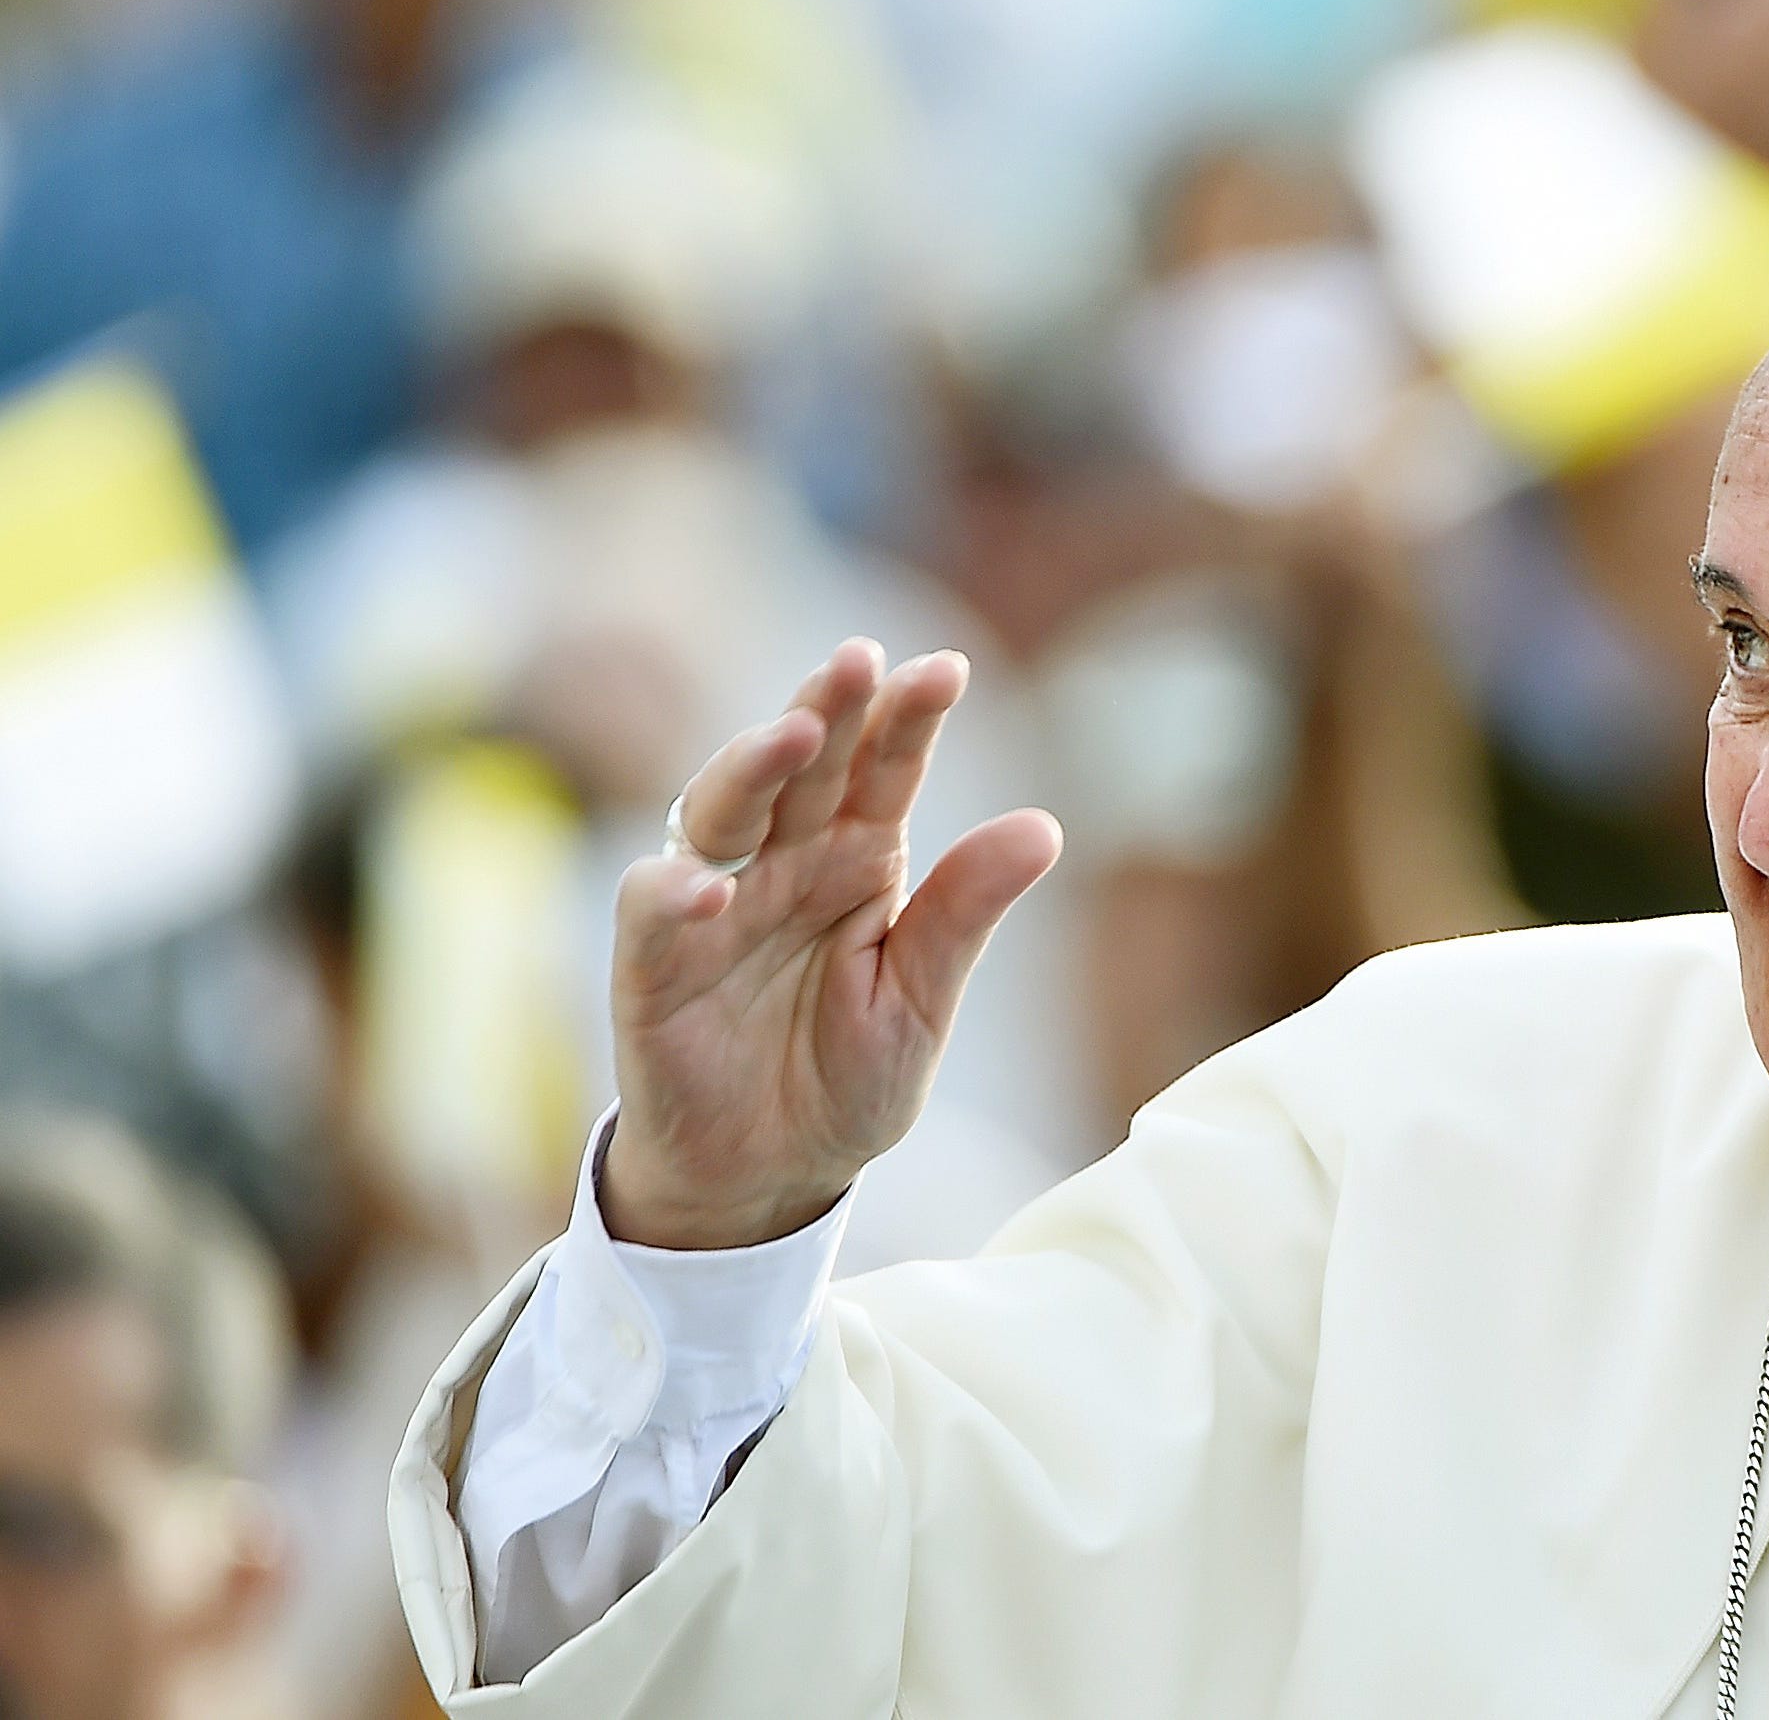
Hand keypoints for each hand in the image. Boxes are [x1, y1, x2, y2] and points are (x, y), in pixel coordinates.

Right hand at [600, 641, 1062, 1248]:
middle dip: (829, 710)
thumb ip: (964, 916)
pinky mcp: (653, 968)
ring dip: (752, 766)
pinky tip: (706, 886)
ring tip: (793, 734)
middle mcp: (785, 864)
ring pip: (722, 810)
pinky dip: (671, 893)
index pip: (884, 772)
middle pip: (804, 768)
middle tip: (858, 660)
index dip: (908, 720)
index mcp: (859, 862)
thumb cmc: (843, 1082)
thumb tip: (1043, 827)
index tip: (946, 671)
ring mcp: (715, 907)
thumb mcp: (919, 1004)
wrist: (767, 1180)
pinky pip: (652, 914)